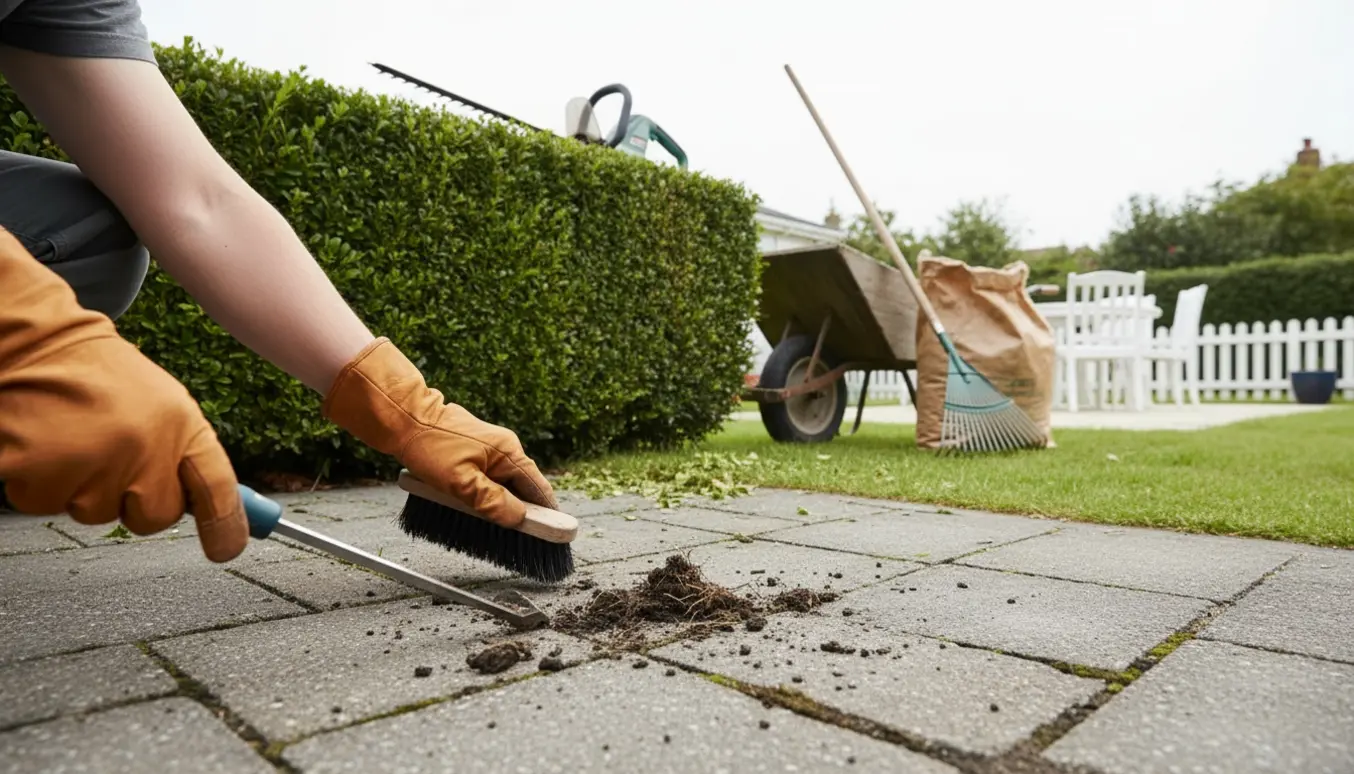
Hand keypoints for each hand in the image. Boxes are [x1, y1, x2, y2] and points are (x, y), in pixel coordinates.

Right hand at [0, 228, 247, 560]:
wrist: (35, 342)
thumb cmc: (99, 376)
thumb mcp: (162, 404)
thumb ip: (183, 454)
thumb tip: (212, 513)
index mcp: (181, 425)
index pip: (217, 489)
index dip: (226, 526)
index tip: (227, 550)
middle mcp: (144, 446)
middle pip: (154, 517)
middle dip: (133, 501)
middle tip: (112, 457)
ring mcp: (92, 460)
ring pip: (93, 513)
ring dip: (80, 487)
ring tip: (72, 436)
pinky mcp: (39, 469)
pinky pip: (44, 503)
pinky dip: (38, 482)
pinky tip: (42, 442)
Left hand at [321, 338, 557, 526]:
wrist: (402, 416)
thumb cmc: (429, 445)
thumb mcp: (460, 482)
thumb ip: (492, 501)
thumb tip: (519, 519)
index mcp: (508, 453)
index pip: (539, 489)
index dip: (548, 515)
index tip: (553, 538)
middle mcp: (504, 449)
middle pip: (523, 489)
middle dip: (520, 514)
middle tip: (514, 540)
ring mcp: (489, 450)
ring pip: (503, 486)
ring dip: (498, 506)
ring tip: (489, 527)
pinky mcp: (473, 452)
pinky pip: (487, 479)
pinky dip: (483, 496)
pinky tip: (470, 509)